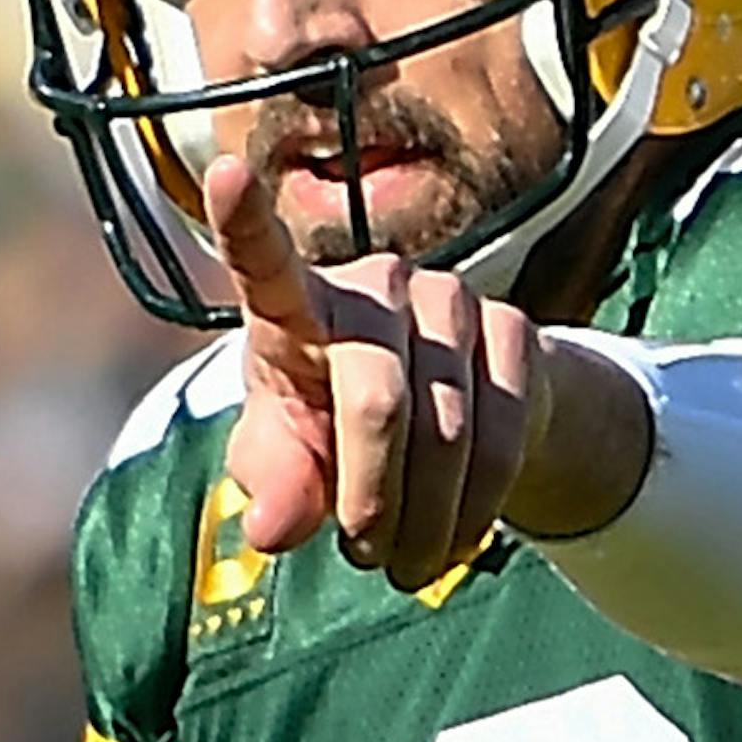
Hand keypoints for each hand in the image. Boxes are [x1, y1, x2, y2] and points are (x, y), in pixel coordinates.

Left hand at [207, 157, 539, 590]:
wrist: (446, 417)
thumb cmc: (331, 427)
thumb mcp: (286, 459)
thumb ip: (272, 483)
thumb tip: (272, 531)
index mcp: (296, 307)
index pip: (265, 264)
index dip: (244, 222)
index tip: (226, 173)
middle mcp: (374, 286)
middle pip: (378, 402)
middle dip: (371, 500)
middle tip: (365, 559)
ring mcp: (450, 301)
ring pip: (449, 435)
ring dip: (426, 523)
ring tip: (405, 568)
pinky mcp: (515, 331)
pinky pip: (505, 439)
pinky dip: (477, 510)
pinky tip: (455, 543)